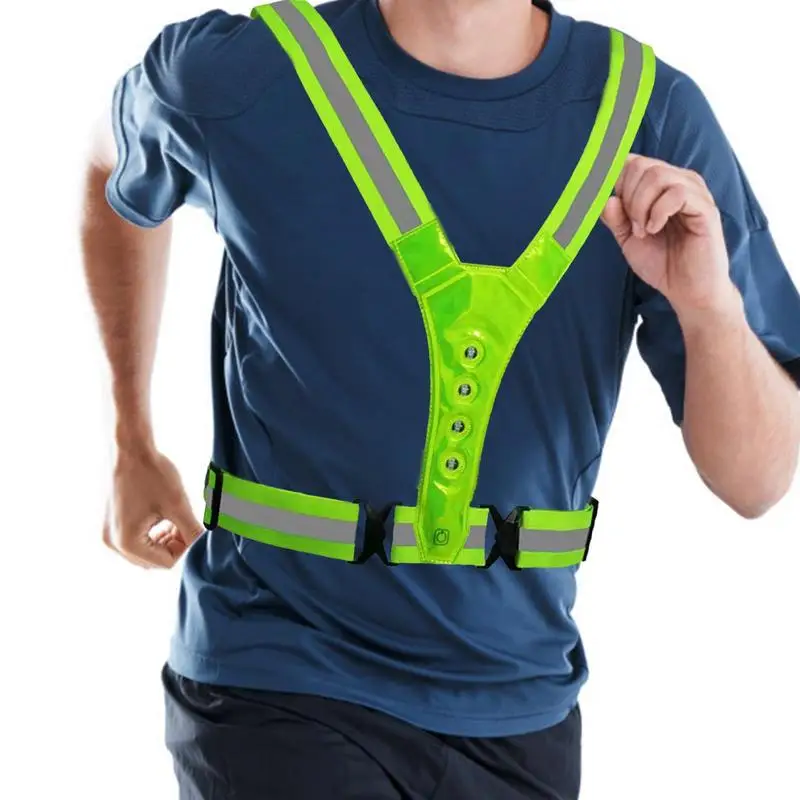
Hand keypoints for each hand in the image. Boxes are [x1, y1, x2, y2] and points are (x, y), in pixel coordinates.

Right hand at [104, 446, 203, 568]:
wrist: (128, 447)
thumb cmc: (151, 473)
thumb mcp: (178, 504)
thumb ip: (192, 531)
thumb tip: (205, 548)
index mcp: (127, 543)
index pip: (166, 562)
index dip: (186, 549)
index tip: (196, 531)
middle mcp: (113, 544)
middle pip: (154, 560)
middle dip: (175, 546)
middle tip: (188, 524)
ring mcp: (109, 535)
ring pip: (147, 551)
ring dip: (166, 540)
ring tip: (178, 519)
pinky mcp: (112, 524)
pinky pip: (137, 540)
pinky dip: (154, 533)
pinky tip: (165, 517)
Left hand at [601, 155, 739, 319]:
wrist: (687, 290)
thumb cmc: (661, 263)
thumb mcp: (628, 239)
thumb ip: (615, 218)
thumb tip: (604, 198)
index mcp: (660, 186)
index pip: (632, 162)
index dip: (614, 181)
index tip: (611, 207)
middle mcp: (679, 182)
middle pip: (641, 166)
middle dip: (627, 197)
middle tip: (633, 226)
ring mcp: (694, 192)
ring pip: (657, 175)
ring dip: (641, 206)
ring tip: (644, 231)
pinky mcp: (705, 208)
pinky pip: (676, 193)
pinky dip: (657, 212)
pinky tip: (655, 229)